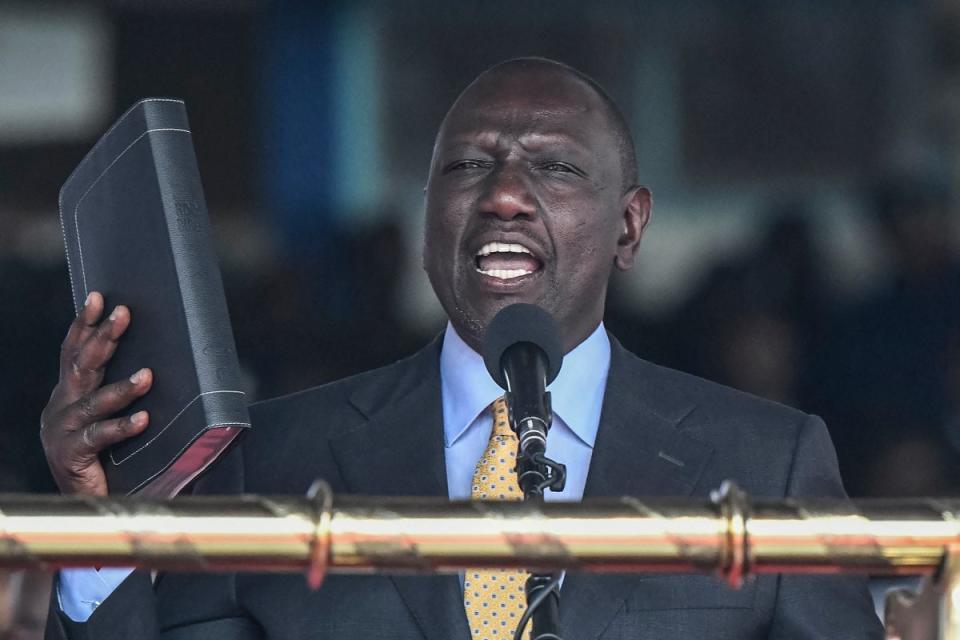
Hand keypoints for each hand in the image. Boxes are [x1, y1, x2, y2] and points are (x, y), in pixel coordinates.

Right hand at [40, 291, 151, 495]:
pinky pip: (98, 437)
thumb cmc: (105, 455)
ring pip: (92, 401)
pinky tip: (144, 419)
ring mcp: (61, 431)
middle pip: (81, 365)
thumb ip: (126, 393)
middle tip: (123, 314)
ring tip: (148, 375)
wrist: (86, 503)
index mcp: (69, 393)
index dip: (85, 323)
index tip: (98, 297)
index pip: (75, 351)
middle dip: (102, 337)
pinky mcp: (70, 455)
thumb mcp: (111, 416)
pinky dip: (122, 426)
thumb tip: (159, 363)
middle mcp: (61, 406)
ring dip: (122, 388)